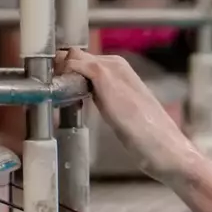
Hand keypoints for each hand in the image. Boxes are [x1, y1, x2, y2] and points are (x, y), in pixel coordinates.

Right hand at [59, 49, 196, 181]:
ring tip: (56, 102)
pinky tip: (70, 109)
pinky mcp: (113, 108)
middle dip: (60, 76)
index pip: (74, 55)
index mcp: (115, 65)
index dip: (58, 66)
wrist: (166, 156)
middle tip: (48, 94)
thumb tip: (68, 57)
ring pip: (79, 80)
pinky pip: (86, 94)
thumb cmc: (144, 128)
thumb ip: (92, 70)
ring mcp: (114, 90)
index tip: (45, 82)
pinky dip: (75, 98)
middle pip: (75, 66)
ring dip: (66, 87)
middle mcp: (115, 73)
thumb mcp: (113, 92)